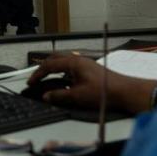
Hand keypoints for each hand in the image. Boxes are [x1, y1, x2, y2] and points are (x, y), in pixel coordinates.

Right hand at [28, 54, 154, 113]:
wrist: (125, 91)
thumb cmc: (104, 91)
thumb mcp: (78, 96)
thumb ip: (59, 95)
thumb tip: (46, 96)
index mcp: (73, 63)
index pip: (49, 65)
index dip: (38, 73)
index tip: (31, 82)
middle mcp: (78, 60)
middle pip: (55, 58)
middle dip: (44, 67)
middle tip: (37, 77)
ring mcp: (85, 63)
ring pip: (63, 61)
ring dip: (53, 68)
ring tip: (47, 77)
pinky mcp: (90, 69)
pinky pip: (71, 66)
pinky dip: (62, 71)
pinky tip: (64, 80)